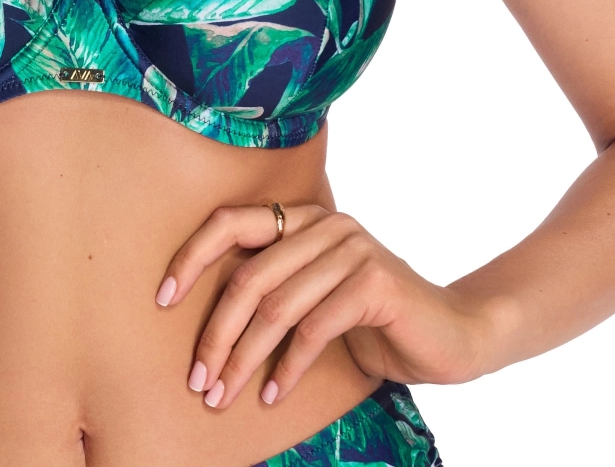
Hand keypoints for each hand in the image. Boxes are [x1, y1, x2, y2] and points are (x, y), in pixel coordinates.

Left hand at [154, 202, 494, 408]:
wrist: (452, 334)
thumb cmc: (374, 322)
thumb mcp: (317, 299)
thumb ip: (276, 291)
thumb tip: (204, 325)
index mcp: (304, 218)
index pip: (232, 222)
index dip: (191, 256)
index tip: (161, 298)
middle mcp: (326, 224)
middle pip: (249, 276)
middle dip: (216, 334)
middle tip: (197, 380)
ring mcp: (352, 248)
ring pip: (277, 306)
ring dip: (244, 359)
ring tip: (223, 396)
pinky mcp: (374, 282)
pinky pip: (314, 328)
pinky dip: (286, 368)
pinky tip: (272, 395)